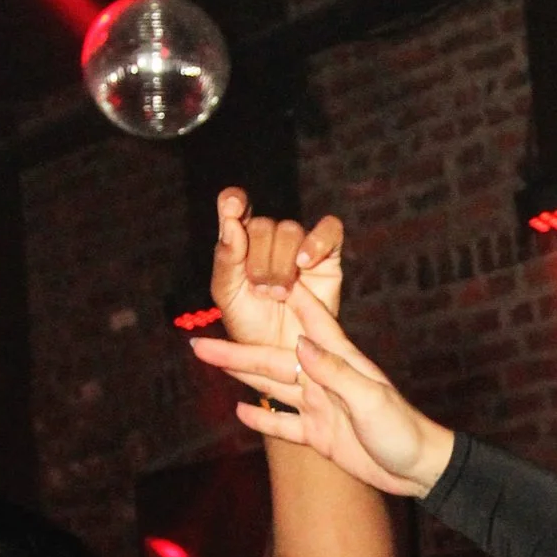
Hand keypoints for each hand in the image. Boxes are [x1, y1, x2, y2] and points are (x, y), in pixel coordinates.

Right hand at [189, 288, 452, 498]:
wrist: (417, 469)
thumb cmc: (402, 429)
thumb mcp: (370, 399)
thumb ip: (335, 372)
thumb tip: (300, 344)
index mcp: (340, 361)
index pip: (310, 321)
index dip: (288, 297)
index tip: (259, 274)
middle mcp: (324, 378)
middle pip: (273, 360)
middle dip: (236, 351)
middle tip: (198, 343)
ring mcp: (319, 406)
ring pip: (272, 387)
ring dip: (240, 375)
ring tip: (209, 362)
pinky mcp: (318, 434)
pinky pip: (284, 425)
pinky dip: (261, 420)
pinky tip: (238, 410)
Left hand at [207, 187, 344, 357]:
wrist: (283, 356)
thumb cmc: (251, 326)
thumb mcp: (228, 295)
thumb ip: (226, 259)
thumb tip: (231, 223)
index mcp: (239, 243)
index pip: (234, 205)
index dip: (232, 200)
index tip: (231, 207)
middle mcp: (269, 240)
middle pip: (262, 226)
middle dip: (258, 260)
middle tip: (261, 291)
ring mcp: (300, 246)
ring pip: (290, 231)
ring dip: (281, 264)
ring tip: (280, 294)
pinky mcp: (328, 256)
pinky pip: (330, 229)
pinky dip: (317, 241)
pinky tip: (304, 263)